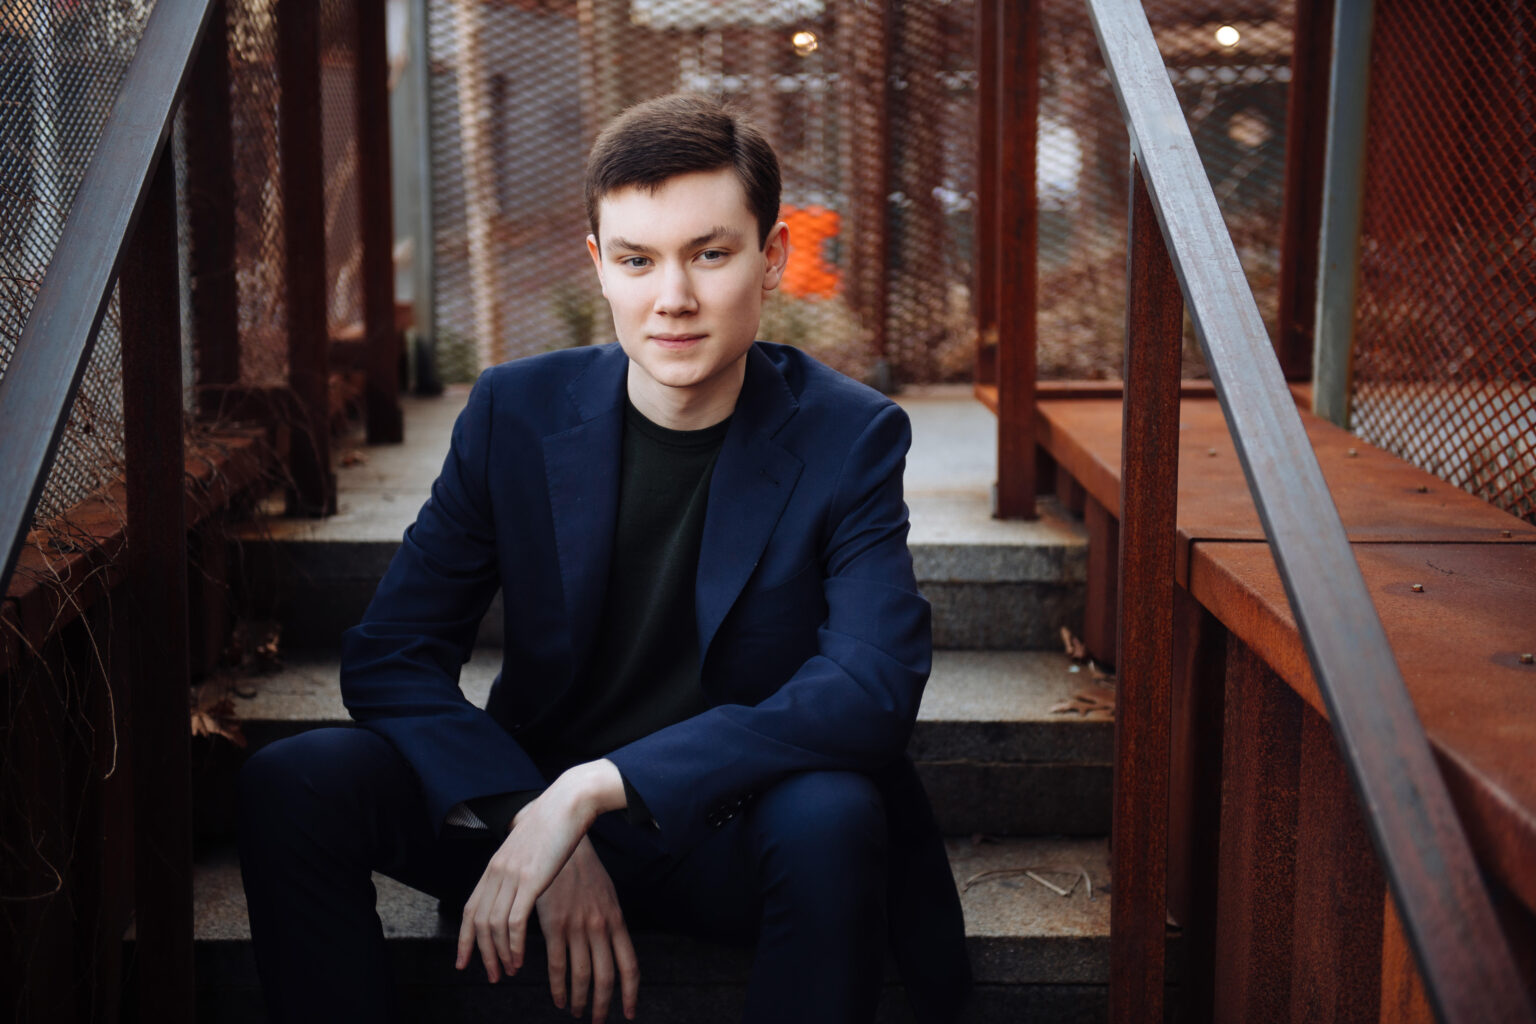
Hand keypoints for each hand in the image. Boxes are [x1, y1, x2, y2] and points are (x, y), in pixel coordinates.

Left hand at [455, 761, 627, 985]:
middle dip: (482, 954)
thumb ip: (518, 869)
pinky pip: (513, 922)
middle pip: (478, 922)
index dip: (464, 939)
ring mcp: (511, 876)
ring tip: (509, 971)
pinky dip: (514, 945)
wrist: (567, 804)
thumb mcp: (527, 849)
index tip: (464, 962)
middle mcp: (497, 872)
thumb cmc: (554, 825)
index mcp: (495, 866)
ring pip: (493, 926)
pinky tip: (520, 958)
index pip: (469, 909)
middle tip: (492, 976)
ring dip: (499, 954)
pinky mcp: (530, 881)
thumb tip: (518, 887)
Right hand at [536, 836, 639, 1020]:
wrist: (563, 843)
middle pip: (606, 977)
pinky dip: (558, 987)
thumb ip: (611, 923)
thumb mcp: (607, 895)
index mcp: (616, 921)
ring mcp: (577, 927)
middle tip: (598, 1021)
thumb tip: (615, 948)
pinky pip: (556, 965)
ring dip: (580, 999)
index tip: (629, 1012)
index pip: (629, 966)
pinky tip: (558, 998)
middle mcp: (600, 927)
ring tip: (577, 1012)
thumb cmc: (584, 871)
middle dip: (603, 1004)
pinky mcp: (554, 925)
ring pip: (582, 975)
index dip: (631, 993)